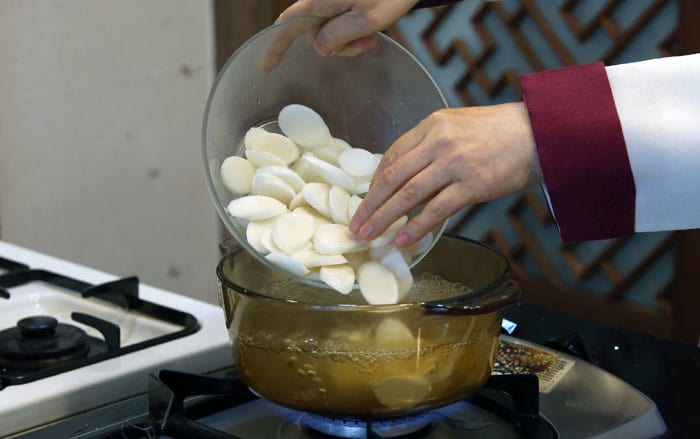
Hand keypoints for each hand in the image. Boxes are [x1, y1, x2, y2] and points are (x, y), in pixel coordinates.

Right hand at [277, 0, 417, 55]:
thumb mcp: (366, 20)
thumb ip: (339, 36)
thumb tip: (321, 49)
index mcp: (319, 2)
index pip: (286, 26)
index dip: (274, 46)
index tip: (266, 66)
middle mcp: (320, 1)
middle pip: (314, 35)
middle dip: (339, 47)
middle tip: (368, 43)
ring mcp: (331, 2)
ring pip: (330, 33)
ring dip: (350, 41)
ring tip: (373, 35)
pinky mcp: (342, 3)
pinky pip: (340, 25)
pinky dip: (354, 33)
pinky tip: (371, 30)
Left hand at [348, 102, 541, 246]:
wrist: (542, 132)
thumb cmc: (501, 131)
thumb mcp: (459, 125)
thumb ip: (431, 144)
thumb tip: (407, 175)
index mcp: (432, 125)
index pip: (392, 156)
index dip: (374, 183)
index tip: (366, 202)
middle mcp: (438, 141)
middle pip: (392, 177)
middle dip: (370, 205)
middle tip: (355, 225)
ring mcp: (454, 163)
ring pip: (408, 195)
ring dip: (384, 219)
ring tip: (368, 236)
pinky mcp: (472, 184)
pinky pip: (436, 210)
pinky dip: (416, 227)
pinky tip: (402, 241)